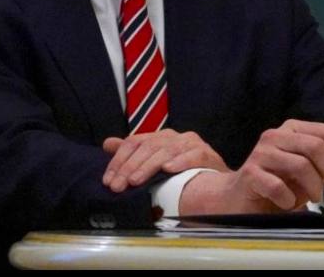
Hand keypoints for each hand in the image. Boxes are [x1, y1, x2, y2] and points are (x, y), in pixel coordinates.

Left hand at [102, 129, 227, 192]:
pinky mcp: (206, 153)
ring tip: (136, 181)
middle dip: (129, 167)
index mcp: (160, 137)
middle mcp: (174, 137)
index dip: (118, 160)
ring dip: (149, 166)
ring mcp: (191, 143)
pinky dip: (180, 161)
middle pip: (147, 147)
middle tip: (118, 186)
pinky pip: (192, 155)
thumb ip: (133, 152)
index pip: (134, 142)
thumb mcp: (156, 161)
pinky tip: (168, 170)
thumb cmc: (183, 171)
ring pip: (166, 151)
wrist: (215, 181)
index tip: (108, 181)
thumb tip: (107, 144)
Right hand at [179, 119, 323, 213]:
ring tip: (314, 199)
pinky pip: (277, 185)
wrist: (238, 198)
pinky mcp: (249, 174)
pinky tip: (288, 203)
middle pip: (316, 146)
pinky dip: (289, 198)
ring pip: (300, 165)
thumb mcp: (311, 169)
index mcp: (293, 129)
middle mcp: (276, 136)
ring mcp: (261, 154)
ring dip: (314, 187)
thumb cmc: (278, 183)